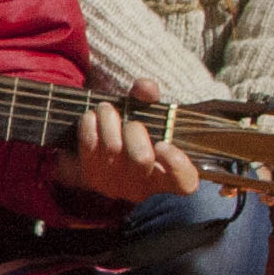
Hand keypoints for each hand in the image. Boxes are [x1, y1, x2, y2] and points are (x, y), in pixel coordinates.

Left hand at [52, 79, 202, 206]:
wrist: (101, 144)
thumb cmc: (134, 131)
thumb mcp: (148, 113)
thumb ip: (151, 97)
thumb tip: (144, 88)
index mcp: (170, 177)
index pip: (185, 181)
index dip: (175, 163)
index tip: (163, 144)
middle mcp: (144, 186)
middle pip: (141, 158)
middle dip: (134, 130)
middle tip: (130, 120)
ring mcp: (116, 185)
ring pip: (113, 149)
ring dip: (108, 121)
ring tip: (105, 108)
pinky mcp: (90, 178)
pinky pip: (88, 148)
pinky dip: (88, 127)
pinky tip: (90, 117)